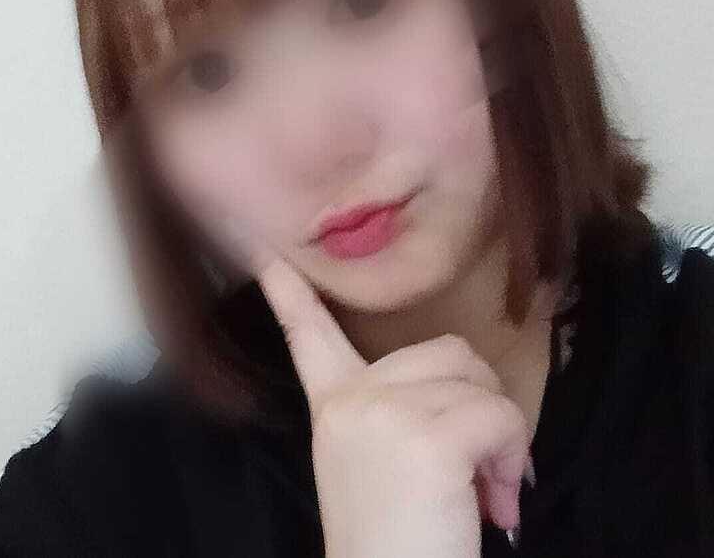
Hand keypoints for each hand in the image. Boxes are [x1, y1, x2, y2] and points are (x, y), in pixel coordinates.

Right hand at [258, 257, 528, 557]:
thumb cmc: (396, 545)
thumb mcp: (380, 467)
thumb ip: (402, 414)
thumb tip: (472, 393)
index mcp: (334, 407)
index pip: (307, 337)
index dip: (289, 293)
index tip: (266, 251)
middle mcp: (351, 400)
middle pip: (449, 352)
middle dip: (482, 403)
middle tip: (482, 470)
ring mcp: (384, 412)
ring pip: (479, 383)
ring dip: (502, 436)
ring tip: (490, 491)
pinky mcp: (425, 437)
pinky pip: (498, 416)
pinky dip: (512, 456)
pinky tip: (498, 504)